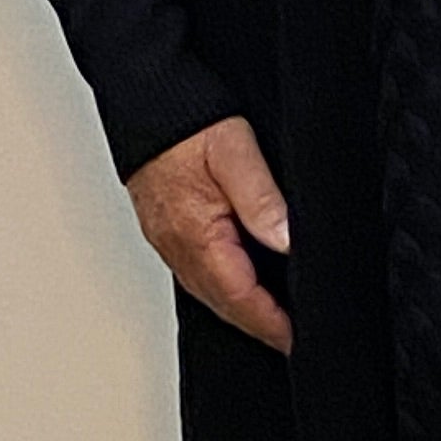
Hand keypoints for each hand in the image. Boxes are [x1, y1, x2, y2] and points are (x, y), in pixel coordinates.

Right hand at [124, 114, 294, 353]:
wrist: (144, 100)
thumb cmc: (186, 123)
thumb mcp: (236, 151)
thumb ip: (261, 199)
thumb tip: (286, 241)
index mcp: (196, 235)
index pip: (240, 297)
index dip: (271, 323)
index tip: (296, 339)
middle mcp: (178, 246)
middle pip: (223, 304)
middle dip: (259, 326)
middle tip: (292, 340)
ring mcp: (169, 240)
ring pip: (209, 292)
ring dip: (241, 310)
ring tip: (273, 320)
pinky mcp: (166, 229)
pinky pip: (197, 273)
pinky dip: (222, 289)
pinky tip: (240, 285)